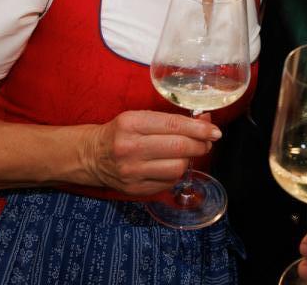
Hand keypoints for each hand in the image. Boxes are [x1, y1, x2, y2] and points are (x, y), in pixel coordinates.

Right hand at [86, 110, 220, 195]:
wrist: (92, 156)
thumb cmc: (121, 132)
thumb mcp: (140, 118)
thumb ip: (171, 120)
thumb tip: (206, 121)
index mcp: (132, 124)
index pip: (174, 125)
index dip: (200, 129)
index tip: (215, 131)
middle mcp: (131, 148)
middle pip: (179, 148)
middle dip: (200, 145)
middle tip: (206, 142)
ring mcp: (133, 172)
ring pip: (177, 168)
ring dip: (188, 160)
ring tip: (186, 154)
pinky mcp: (135, 189)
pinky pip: (169, 182)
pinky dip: (176, 173)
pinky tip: (171, 165)